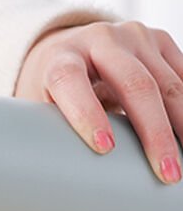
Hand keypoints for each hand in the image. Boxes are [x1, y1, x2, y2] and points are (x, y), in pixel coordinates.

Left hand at [15, 21, 182, 183]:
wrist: (71, 49)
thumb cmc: (52, 90)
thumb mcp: (42, 106)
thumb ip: (51, 129)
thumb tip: (65, 174)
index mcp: (61, 56)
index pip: (70, 80)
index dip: (86, 114)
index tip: (103, 149)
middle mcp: (100, 40)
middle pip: (135, 85)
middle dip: (154, 132)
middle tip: (165, 172)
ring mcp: (135, 37)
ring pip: (169, 83)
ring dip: (182, 125)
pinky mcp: (160, 41)